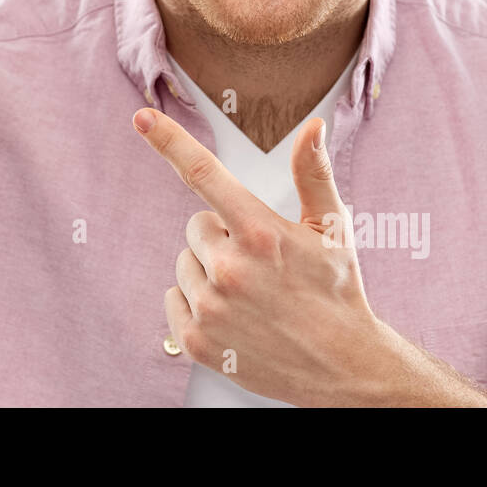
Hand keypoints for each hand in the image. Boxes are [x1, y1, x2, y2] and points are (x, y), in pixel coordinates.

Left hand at [132, 107, 400, 405]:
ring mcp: (211, 307)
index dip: (169, 140)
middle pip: (196, 226)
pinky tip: (233, 315)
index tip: (142, 117)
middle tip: (260, 263)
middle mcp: (230, 268)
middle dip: (221, 236)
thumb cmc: (339, 293)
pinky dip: (194, 303)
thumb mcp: (332, 229)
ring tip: (252, 294)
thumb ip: (313, 173)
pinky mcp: (197, 341)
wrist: (345, 368)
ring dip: (210, 271)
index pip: (204, 173)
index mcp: (260, 233)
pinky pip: (173, 299)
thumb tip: (312, 127)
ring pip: (185, 263)